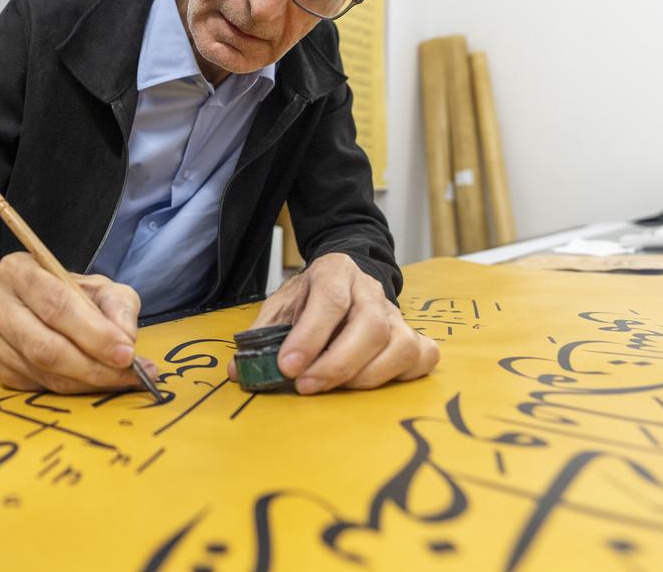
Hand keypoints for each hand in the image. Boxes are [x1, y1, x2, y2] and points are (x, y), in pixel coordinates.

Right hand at [0, 252, 157, 393]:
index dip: (94, 333)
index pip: (56, 305)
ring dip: (87, 381)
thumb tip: (125, 340)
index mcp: (17, 271)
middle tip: (128, 373)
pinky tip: (97, 382)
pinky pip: (39, 386)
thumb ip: (117, 305)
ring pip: (42, 371)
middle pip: (44, 345)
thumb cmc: (68, 292)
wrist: (31, 304)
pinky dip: (74, 388)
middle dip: (92, 365)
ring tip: (121, 379)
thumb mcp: (97, 286)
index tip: (126, 352)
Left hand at [229, 252, 438, 393]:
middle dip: (337, 364)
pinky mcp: (413, 335)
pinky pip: (423, 357)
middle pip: (371, 327)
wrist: (347, 275)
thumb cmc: (311, 297)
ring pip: (401, 345)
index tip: (287, 367)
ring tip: (334, 389)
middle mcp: (371, 291)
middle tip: (306, 386)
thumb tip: (239, 371)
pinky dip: (403, 375)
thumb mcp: (281, 305)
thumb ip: (262, 336)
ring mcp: (396, 314)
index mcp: (335, 273)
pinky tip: (372, 382)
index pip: (329, 301)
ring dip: (366, 376)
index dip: (309, 337)